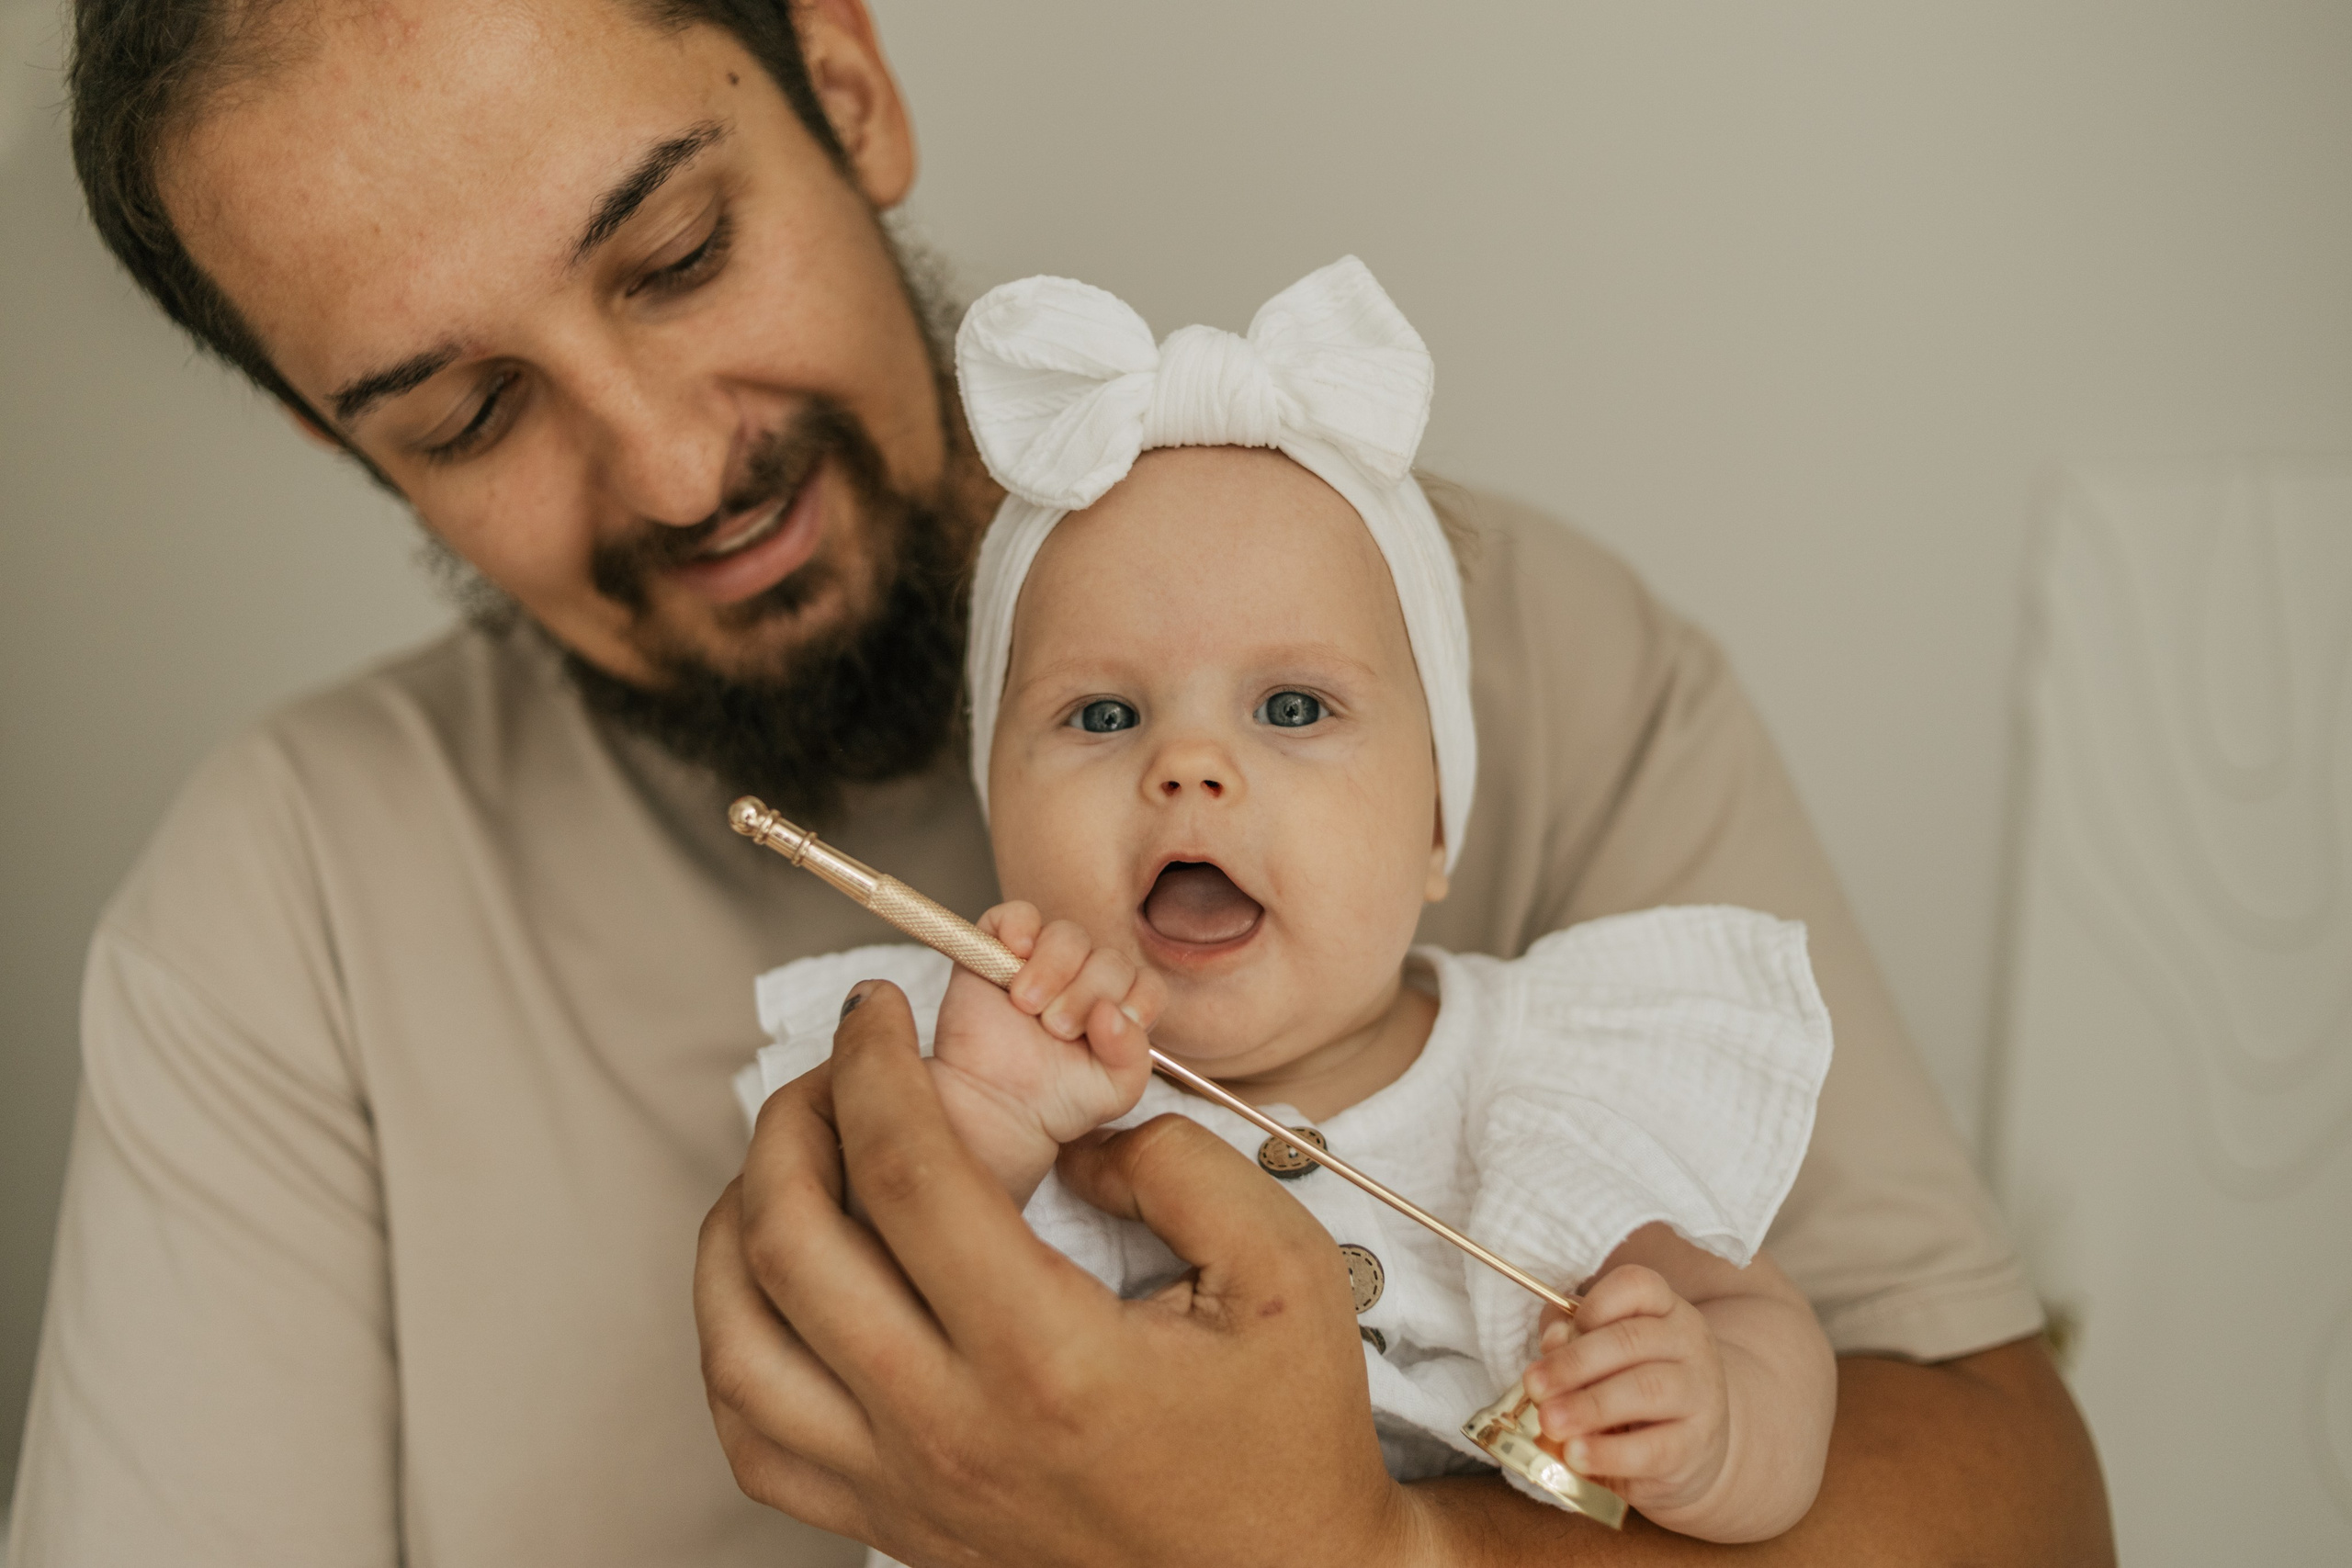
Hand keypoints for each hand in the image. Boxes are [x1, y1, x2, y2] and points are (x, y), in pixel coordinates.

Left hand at [695, 979, 1420, 1567]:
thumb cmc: (1286, 1438)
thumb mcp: (1283, 1269)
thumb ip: (1177, 1166)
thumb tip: (1076, 1139)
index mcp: (1046, 1355)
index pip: (905, 1172)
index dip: (873, 1065)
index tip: (876, 1012)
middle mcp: (951, 1427)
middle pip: (790, 1244)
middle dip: (793, 1119)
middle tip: (838, 1067)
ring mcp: (906, 1487)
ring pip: (737, 1344)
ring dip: (738, 1226)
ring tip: (788, 1162)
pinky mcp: (892, 1523)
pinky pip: (754, 1439)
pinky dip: (734, 1344)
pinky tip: (774, 1286)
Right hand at [928, 902, 1164, 1200]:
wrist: (992, 1107)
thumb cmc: (1051, 1101)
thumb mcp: (1114, 1089)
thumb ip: (1132, 1054)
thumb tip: (1113, 1011)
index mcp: (1115, 1009)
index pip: (1147, 983)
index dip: (1137, 1000)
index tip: (1107, 1027)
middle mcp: (1082, 981)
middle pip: (1110, 959)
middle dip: (1088, 995)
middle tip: (1057, 1029)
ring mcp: (1041, 963)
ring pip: (1068, 935)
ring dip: (1054, 970)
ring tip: (1028, 1006)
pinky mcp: (997, 950)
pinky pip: (1016, 914)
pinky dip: (1019, 927)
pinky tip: (1016, 954)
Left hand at [1523, 1264, 1730, 1521]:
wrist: (1694, 1443)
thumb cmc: (1633, 1386)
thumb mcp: (1606, 1354)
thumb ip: (1573, 1337)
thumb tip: (1553, 1340)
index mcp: (1665, 1310)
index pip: (1638, 1286)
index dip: (1595, 1304)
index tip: (1557, 1335)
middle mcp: (1689, 1344)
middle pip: (1631, 1340)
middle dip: (1573, 1363)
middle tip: (1534, 1386)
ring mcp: (1699, 1394)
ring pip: (1646, 1390)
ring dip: (1589, 1406)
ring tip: (1549, 1421)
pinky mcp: (1695, 1446)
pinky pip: (1653, 1448)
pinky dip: (1608, 1452)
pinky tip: (1576, 1454)